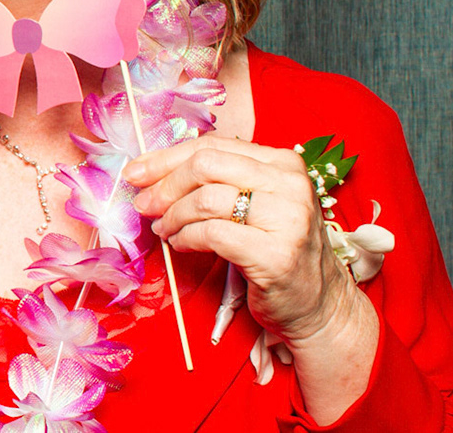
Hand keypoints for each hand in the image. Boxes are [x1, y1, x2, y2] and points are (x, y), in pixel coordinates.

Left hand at [123, 138, 365, 345]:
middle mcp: (290, 184)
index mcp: (283, 163)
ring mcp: (288, 219)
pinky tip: (180, 244)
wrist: (317, 305)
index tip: (135, 173)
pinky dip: (186, 238)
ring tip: (163, 229)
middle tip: (143, 204)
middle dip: (164, 185)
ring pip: (205, 199)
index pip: (212, 146)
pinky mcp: (276, 255)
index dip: (165, 158)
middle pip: (205, 166)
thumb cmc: (276, 250)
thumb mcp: (254, 204)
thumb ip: (216, 181)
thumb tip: (150, 172)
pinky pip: (212, 234)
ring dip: (172, 215)